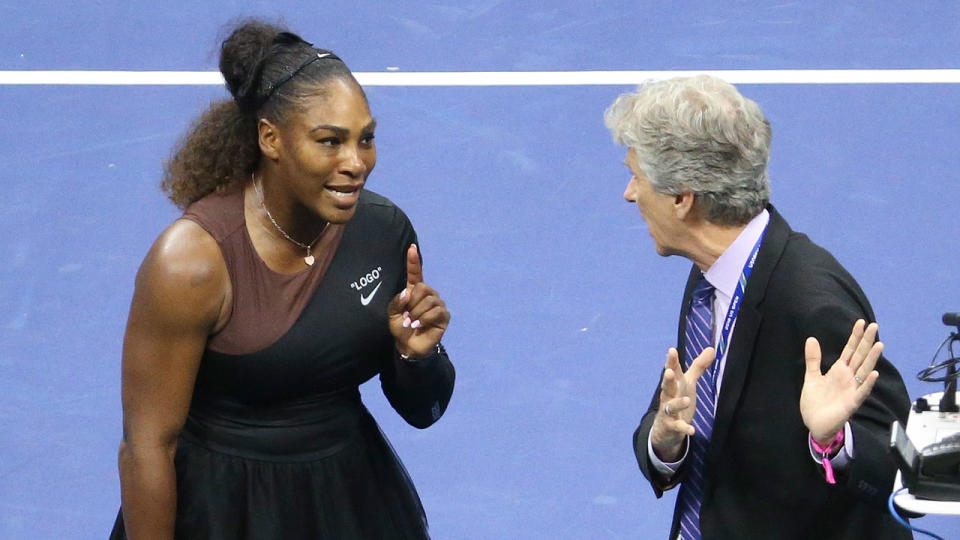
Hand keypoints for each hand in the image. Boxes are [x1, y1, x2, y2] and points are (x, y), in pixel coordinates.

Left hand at [388, 244, 449, 356]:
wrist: (408, 345)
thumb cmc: (401, 327)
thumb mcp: (392, 314)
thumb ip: (397, 301)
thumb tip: (408, 292)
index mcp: (414, 291)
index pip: (416, 273)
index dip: (413, 261)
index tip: (411, 248)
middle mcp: (428, 294)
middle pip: (422, 288)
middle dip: (411, 303)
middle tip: (407, 316)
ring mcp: (438, 304)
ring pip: (428, 300)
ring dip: (416, 314)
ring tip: (412, 323)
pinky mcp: (444, 315)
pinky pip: (435, 311)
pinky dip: (424, 319)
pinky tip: (419, 325)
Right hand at [650, 346, 715, 461]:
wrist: (665, 428)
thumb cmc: (678, 399)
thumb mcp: (688, 382)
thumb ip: (698, 366)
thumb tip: (712, 348)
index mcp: (674, 384)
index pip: (672, 370)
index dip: (671, 361)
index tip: (671, 350)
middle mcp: (668, 396)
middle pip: (667, 386)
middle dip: (667, 379)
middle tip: (669, 372)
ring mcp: (668, 412)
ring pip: (671, 406)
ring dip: (677, 403)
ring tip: (686, 400)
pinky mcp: (672, 426)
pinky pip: (677, 427)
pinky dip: (684, 428)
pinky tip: (691, 430)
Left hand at [800, 319, 881, 445]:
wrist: (815, 424)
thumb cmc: (815, 402)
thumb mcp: (811, 377)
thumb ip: (813, 359)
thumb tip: (811, 338)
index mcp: (839, 370)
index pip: (850, 350)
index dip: (855, 337)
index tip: (861, 322)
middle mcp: (849, 377)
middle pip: (860, 356)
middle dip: (866, 342)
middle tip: (874, 326)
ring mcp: (852, 389)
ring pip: (864, 371)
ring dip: (871, 358)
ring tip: (879, 344)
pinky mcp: (852, 403)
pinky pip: (862, 392)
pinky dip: (868, 383)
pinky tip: (873, 373)